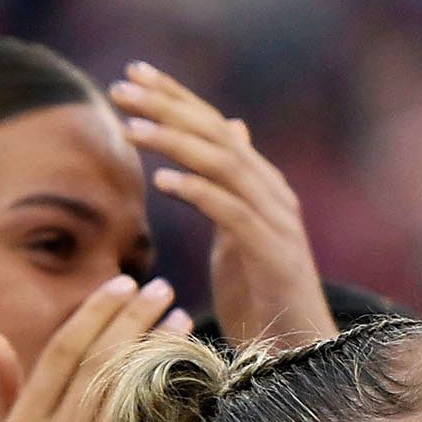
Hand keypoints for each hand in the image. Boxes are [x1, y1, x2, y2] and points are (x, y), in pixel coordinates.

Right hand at [0, 272, 188, 421]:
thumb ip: (1, 394)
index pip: (61, 354)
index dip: (93, 313)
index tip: (122, 282)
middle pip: (100, 363)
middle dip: (134, 317)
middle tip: (161, 288)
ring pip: (134, 390)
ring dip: (162, 348)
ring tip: (182, 319)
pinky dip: (176, 391)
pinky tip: (192, 368)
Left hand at [115, 64, 338, 353]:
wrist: (299, 349)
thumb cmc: (262, 294)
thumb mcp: (241, 229)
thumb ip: (231, 182)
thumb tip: (233, 128)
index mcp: (261, 183)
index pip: (216, 125)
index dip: (177, 96)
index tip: (133, 72)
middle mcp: (273, 192)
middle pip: (218, 134)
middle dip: (169, 107)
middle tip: (123, 87)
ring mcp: (277, 221)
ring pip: (225, 165)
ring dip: (176, 142)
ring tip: (131, 128)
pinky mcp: (273, 254)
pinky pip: (233, 214)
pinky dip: (199, 192)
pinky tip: (164, 180)